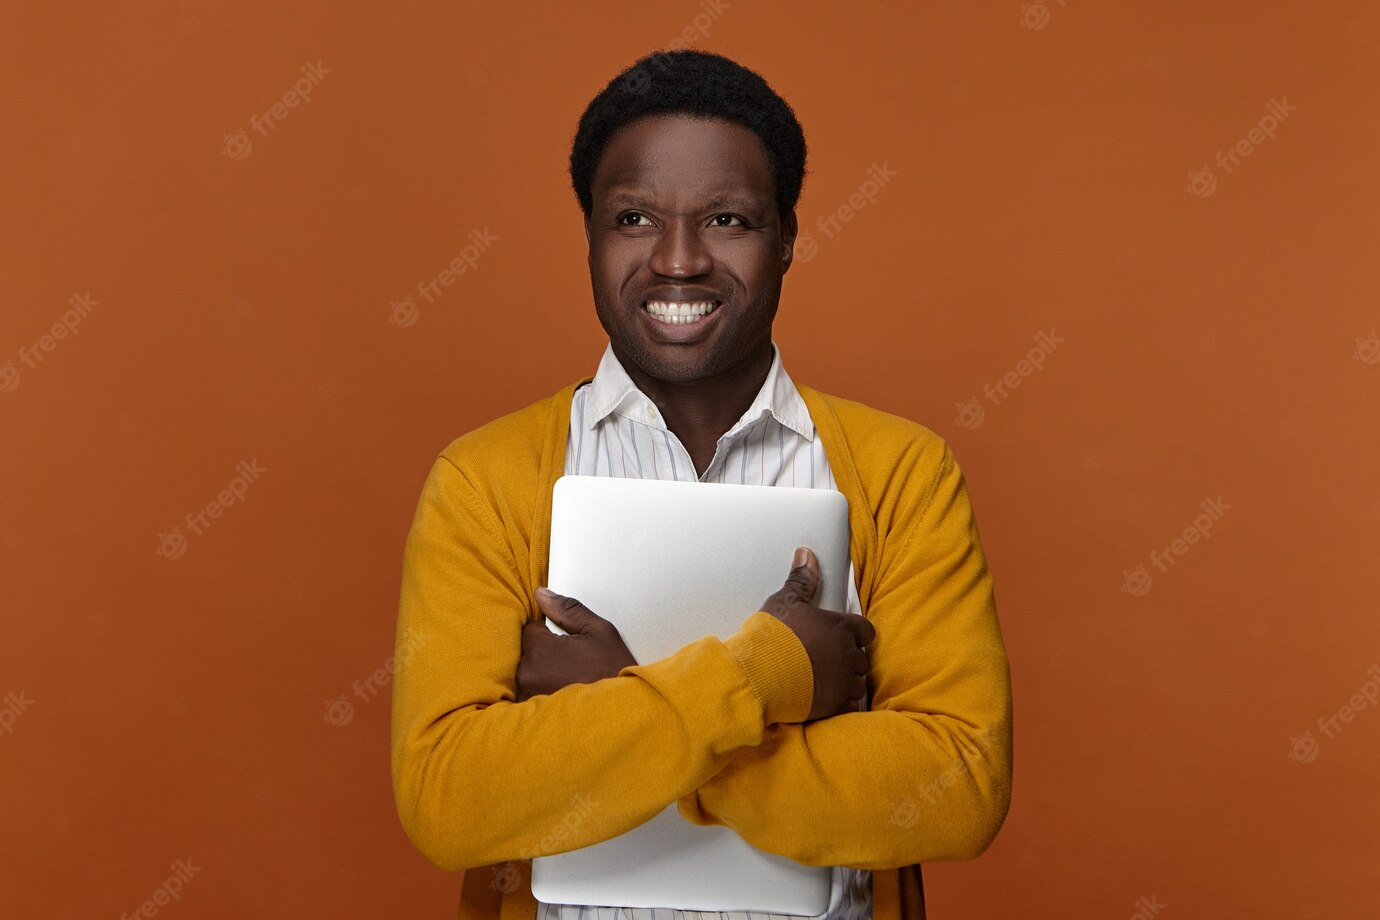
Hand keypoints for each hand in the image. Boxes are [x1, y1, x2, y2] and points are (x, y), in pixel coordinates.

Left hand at [515, 587, 637, 700]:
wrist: (624, 711)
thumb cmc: (615, 673)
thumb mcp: (599, 631)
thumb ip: (567, 609)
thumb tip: (543, 595)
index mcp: (541, 651)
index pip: (530, 629)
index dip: (549, 633)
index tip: (567, 643)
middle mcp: (527, 675)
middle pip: (527, 652)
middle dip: (544, 653)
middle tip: (571, 662)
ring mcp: (528, 696)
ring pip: (528, 673)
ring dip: (542, 673)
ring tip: (569, 679)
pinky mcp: (531, 714)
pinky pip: (530, 693)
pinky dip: (542, 691)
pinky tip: (563, 692)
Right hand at [759, 547, 875, 721]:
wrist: (761, 674)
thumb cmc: (773, 637)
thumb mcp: (785, 601)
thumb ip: (801, 579)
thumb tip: (806, 554)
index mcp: (841, 628)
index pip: (865, 630)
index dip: (857, 633)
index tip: (846, 636)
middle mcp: (849, 655)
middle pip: (862, 658)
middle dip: (849, 660)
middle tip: (830, 661)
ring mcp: (844, 682)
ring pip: (858, 684)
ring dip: (847, 683)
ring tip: (828, 682)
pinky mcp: (836, 706)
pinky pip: (850, 706)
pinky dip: (842, 704)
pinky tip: (827, 701)